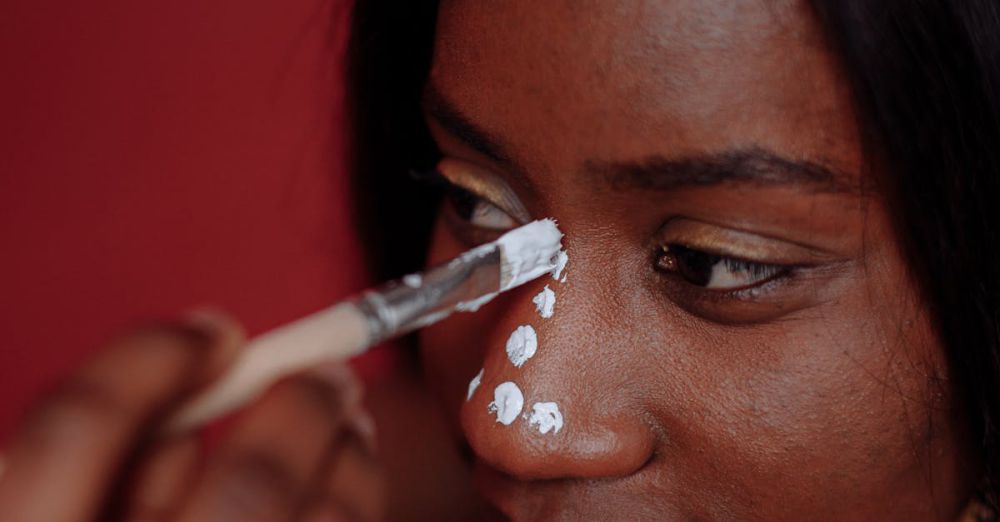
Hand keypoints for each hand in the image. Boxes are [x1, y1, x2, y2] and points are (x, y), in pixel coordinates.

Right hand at [0, 312, 382, 520]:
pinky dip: (354, 499)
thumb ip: (111, 459)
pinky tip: (352, 474)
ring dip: (347, 454)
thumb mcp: (59, 505)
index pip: (80, 430)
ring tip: (350, 416)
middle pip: (247, 487)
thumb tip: (195, 383)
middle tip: (326, 367)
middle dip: (300, 406)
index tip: (212, 328)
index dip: (148, 358)